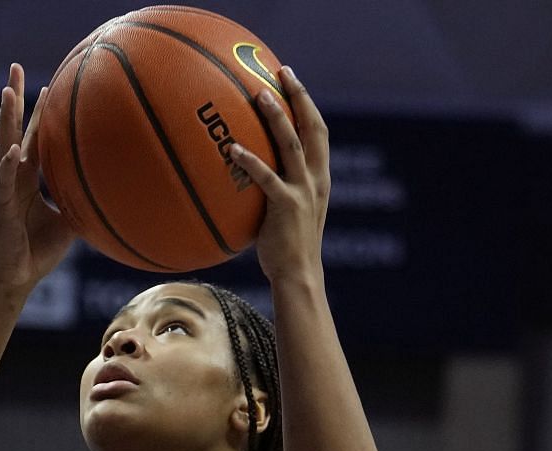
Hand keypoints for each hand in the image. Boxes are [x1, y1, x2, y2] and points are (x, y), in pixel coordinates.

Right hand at [0, 63, 75, 297]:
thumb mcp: (68, 223)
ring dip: (5, 119)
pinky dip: (8, 165)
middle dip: (12, 99)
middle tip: (13, 69)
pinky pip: (4, 182)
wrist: (14, 279)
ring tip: (7, 91)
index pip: (33, 138)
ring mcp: (1, 189)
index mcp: (26, 179)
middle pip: (12, 129)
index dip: (39, 113)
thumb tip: (112, 192)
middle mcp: (11, 177)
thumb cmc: (37, 252)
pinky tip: (13, 148)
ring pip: (3, 146)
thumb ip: (81, 202)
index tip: (47, 85)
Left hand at [229, 65, 327, 284]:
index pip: (318, 132)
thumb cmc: (287, 248)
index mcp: (319, 179)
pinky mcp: (286, 206)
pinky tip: (232, 148)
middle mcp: (316, 180)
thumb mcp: (288, 213)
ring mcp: (303, 192)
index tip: (292, 81)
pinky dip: (250, 160)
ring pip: (292, 145)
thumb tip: (246, 173)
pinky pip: (267, 177)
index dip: (307, 104)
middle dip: (299, 97)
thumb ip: (277, 189)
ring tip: (259, 96)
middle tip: (282, 73)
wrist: (299, 276)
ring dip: (277, 118)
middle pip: (312, 128)